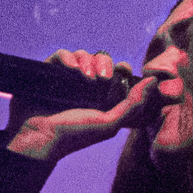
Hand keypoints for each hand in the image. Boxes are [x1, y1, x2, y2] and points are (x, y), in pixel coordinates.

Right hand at [7, 49, 157, 164]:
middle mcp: (86, 87)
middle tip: (103, 78)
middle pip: (102, 60)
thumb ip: (133, 105)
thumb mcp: (109, 124)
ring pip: (83, 55)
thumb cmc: (74, 136)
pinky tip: (71, 70)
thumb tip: (153, 82)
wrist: (39, 137)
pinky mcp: (49, 72)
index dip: (122, 69)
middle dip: (105, 64)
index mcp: (102, 98)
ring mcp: (67, 79)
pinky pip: (62, 55)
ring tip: (85, 79)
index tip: (125, 70)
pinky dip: (68, 58)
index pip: (118, 74)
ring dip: (87, 62)